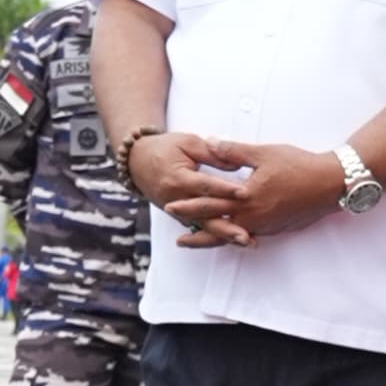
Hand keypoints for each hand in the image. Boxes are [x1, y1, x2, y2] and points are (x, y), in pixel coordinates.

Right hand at [126, 128, 254, 242]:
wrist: (137, 162)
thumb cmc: (165, 148)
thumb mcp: (188, 142)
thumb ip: (212, 153)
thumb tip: (237, 165)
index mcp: (178, 178)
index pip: (205, 186)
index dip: (225, 190)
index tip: (246, 193)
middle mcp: (177, 199)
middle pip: (205, 215)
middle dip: (227, 226)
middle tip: (247, 235)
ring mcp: (177, 211)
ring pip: (204, 226)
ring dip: (225, 236)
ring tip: (246, 242)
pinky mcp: (179, 217)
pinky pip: (199, 228)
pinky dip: (215, 236)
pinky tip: (234, 241)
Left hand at [166, 139, 346, 241]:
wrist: (330, 184)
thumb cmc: (298, 165)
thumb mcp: (263, 153)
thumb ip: (234, 151)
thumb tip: (210, 143)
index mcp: (247, 197)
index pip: (211, 203)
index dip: (189, 206)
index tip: (171, 207)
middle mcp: (254, 217)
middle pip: (218, 227)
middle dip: (196, 231)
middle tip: (177, 239)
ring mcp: (266, 226)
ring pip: (233, 236)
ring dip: (213, 239)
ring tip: (197, 243)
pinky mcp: (276, 229)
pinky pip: (249, 236)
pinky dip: (234, 237)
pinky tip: (228, 237)